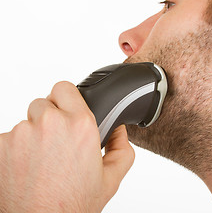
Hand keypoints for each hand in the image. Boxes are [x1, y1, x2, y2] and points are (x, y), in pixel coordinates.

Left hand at [0, 81, 134, 212]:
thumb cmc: (72, 205)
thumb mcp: (110, 178)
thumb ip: (122, 149)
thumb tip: (119, 130)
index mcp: (80, 125)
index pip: (64, 88)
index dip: (65, 97)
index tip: (66, 108)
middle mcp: (51, 123)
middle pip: (43, 103)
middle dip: (50, 116)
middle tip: (56, 139)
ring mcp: (22, 133)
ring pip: (27, 121)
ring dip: (33, 133)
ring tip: (43, 158)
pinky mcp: (1, 145)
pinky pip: (10, 137)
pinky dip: (16, 147)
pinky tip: (27, 166)